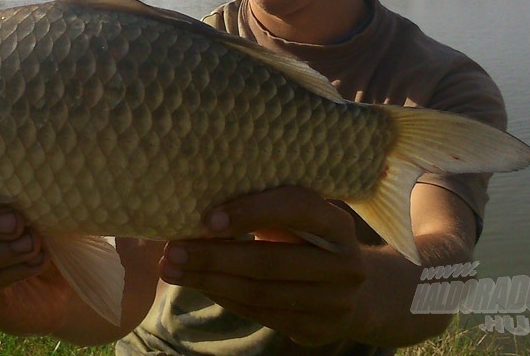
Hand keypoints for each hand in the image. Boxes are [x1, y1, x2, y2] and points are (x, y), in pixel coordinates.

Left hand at [158, 186, 367, 346]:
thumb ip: (265, 208)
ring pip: (260, 292)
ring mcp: (335, 302)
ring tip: (173, 270)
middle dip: (215, 256)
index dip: (251, 211)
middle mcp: (345, 264)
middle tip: (173, 251)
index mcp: (338, 224)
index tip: (206, 219)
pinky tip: (201, 286)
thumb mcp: (301, 219)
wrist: (357, 294)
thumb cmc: (310, 241)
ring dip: (210, 282)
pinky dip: (225, 298)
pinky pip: (261, 314)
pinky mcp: (318, 329)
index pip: (295, 209)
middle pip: (270, 260)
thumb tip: (199, 200)